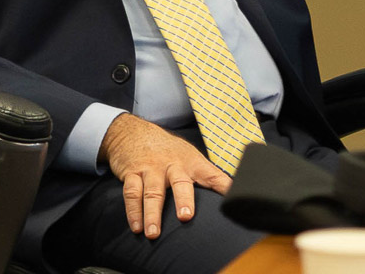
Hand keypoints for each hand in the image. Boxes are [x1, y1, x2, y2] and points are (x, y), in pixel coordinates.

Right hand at [99, 113, 230, 238]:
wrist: (134, 131)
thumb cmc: (168, 150)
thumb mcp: (189, 156)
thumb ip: (206, 175)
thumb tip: (230, 194)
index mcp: (191, 162)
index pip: (211, 175)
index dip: (223, 186)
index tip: (232, 200)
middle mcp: (172, 164)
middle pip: (180, 182)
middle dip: (183, 199)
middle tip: (186, 217)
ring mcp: (151, 168)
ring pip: (153, 191)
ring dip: (152, 213)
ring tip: (153, 233)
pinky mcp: (132, 172)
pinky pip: (132, 192)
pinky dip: (133, 211)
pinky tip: (136, 227)